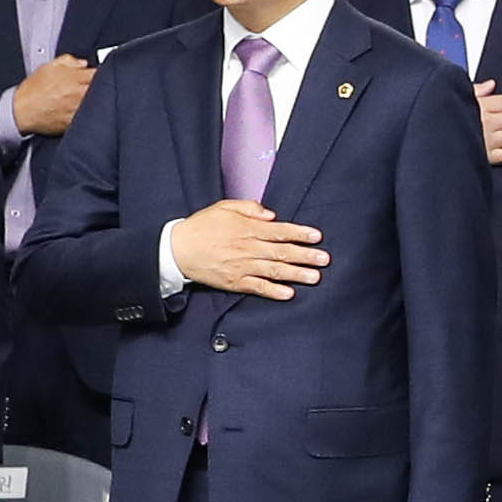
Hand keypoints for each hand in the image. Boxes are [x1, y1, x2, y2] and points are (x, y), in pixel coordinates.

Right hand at [11, 53, 98, 134]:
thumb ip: (69, 61)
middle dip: (105, 86)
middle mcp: (79, 94)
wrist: (21, 111)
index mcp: (75, 78)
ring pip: (100, 103)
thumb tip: (83, 63)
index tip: (100, 74)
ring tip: (94, 99)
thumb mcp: (49, 67)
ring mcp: (79, 109)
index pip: (101, 73)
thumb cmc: (33, 90)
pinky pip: (91, 117)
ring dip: (100, 100)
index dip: (104, 72)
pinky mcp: (76, 122)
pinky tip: (86, 111)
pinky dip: (92, 114)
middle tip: (99, 86)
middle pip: (105, 88)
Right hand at [167, 198, 329, 296]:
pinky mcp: (234, 282)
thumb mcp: (224, 207)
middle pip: (282, 252)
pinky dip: (274, 291)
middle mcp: (248, 248)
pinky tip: (289, 294)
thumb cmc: (202, 227)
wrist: (177, 249)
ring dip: (296, 274)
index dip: (300, 233)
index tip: (317, 236)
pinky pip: (257, 287)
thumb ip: (250, 208)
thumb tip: (272, 215)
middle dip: (306, 256)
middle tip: (325, 259)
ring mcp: (241, 267)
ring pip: (274, 271)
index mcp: (247, 229)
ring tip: (315, 277)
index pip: (280, 231)